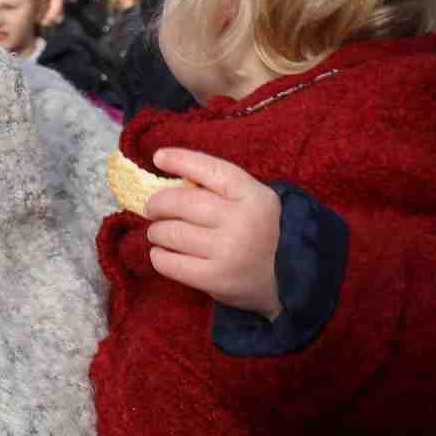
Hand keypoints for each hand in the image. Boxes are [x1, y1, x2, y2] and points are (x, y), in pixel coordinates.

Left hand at [142, 147, 281, 315]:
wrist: (283, 279)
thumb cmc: (255, 231)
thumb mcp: (250, 200)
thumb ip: (217, 187)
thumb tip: (167, 170)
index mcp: (254, 196)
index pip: (211, 169)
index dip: (181, 160)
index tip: (159, 157)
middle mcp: (243, 221)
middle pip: (182, 202)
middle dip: (158, 203)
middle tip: (152, 208)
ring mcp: (229, 251)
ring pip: (172, 233)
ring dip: (156, 231)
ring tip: (159, 232)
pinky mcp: (216, 279)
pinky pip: (170, 263)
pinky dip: (159, 256)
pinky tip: (162, 252)